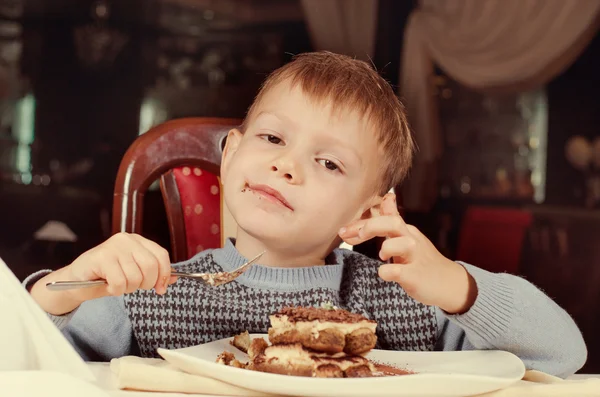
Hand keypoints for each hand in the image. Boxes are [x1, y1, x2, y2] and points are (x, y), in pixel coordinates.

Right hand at [66, 232, 175, 299]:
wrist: (76, 280)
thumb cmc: (106, 276)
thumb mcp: (134, 273)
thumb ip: (154, 273)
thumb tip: (175, 278)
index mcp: (138, 241)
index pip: (161, 255)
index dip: (164, 274)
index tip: (161, 289)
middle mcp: (127, 240)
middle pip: (151, 266)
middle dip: (146, 283)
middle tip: (133, 287)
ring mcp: (113, 247)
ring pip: (135, 277)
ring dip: (127, 288)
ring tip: (117, 284)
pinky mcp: (101, 258)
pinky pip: (119, 282)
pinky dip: (115, 290)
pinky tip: (107, 285)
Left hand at [339, 194, 476, 313]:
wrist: (450, 284)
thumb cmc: (422, 261)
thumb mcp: (408, 237)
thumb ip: (394, 220)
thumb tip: (386, 198)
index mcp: (405, 231)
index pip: (384, 217)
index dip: (361, 222)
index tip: (343, 230)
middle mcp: (411, 240)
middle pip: (393, 223)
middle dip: (370, 226)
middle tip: (352, 235)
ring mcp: (415, 257)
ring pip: (402, 244)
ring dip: (387, 247)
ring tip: (380, 255)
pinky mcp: (416, 276)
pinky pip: (400, 271)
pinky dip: (388, 272)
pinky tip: (384, 274)